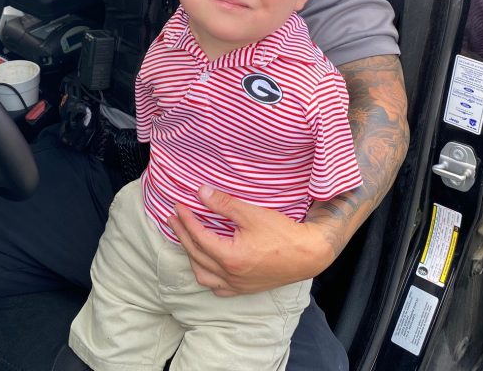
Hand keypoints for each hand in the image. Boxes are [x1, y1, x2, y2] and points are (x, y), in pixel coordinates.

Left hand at [167, 185, 333, 296]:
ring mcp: (237, 285)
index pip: (198, 237)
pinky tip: (206, 266)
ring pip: (203, 276)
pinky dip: (207, 277)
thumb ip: (224, 204)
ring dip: (191, 257)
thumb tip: (201, 192)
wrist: (308, 255)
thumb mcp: (252, 213)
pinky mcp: (246, 289)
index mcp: (229, 257)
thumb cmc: (283, 233)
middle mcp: (230, 275)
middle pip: (196, 255)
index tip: (178, 207)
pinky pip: (218, 289)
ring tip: (186, 240)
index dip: (186, 220)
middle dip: (182, 235)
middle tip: (173, 219)